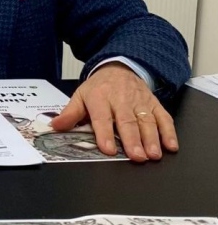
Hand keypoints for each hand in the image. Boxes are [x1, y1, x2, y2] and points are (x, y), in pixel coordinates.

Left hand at [50, 62, 177, 161]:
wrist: (118, 68)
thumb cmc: (99, 88)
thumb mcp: (80, 96)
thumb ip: (70, 114)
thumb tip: (55, 127)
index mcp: (99, 97)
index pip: (102, 117)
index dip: (105, 133)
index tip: (108, 149)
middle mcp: (120, 99)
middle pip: (127, 121)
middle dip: (132, 139)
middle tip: (136, 156)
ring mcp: (139, 101)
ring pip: (146, 120)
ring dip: (151, 138)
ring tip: (153, 154)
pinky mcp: (153, 103)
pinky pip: (163, 117)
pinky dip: (168, 131)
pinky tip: (170, 145)